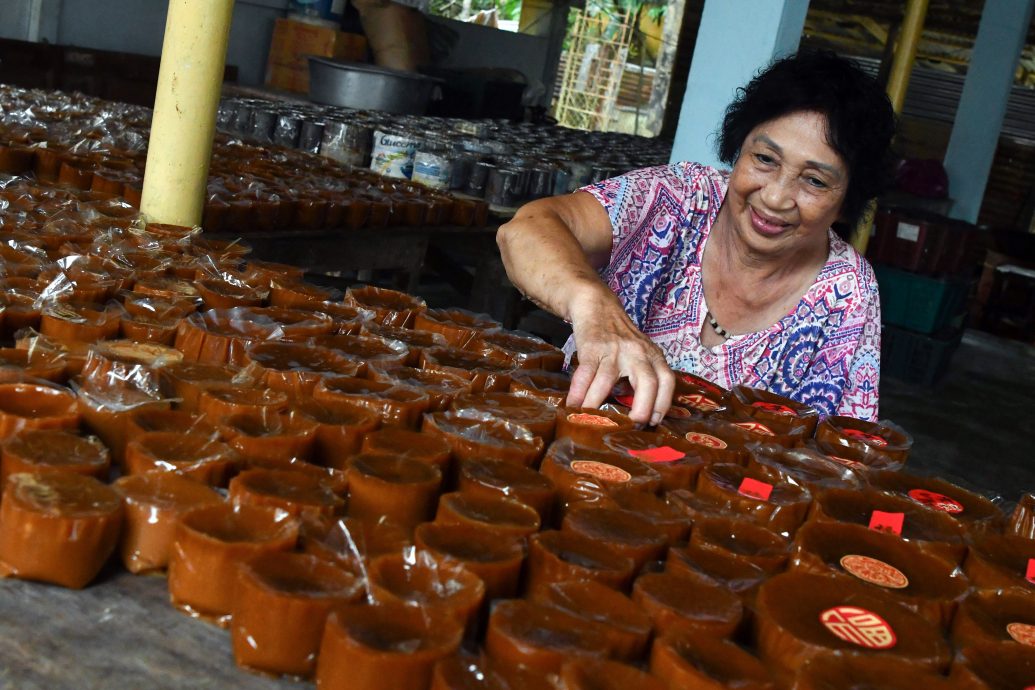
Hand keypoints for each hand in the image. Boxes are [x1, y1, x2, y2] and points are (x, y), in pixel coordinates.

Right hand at [565, 291, 674, 424]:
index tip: (654, 422)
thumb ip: (643, 377)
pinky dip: (578, 392)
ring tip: (591, 421)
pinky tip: (573, 405)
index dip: (663, 403)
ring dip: (597, 403)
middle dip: (642, 407)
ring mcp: (614, 350)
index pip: (667, 381)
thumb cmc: (620, 337)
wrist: (597, 306)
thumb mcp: (641, 353)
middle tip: (633, 425)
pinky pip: (585, 374)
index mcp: (653, 356)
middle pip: (648, 382)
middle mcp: (637, 353)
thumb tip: (640, 414)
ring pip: (607, 380)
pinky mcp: (592, 348)